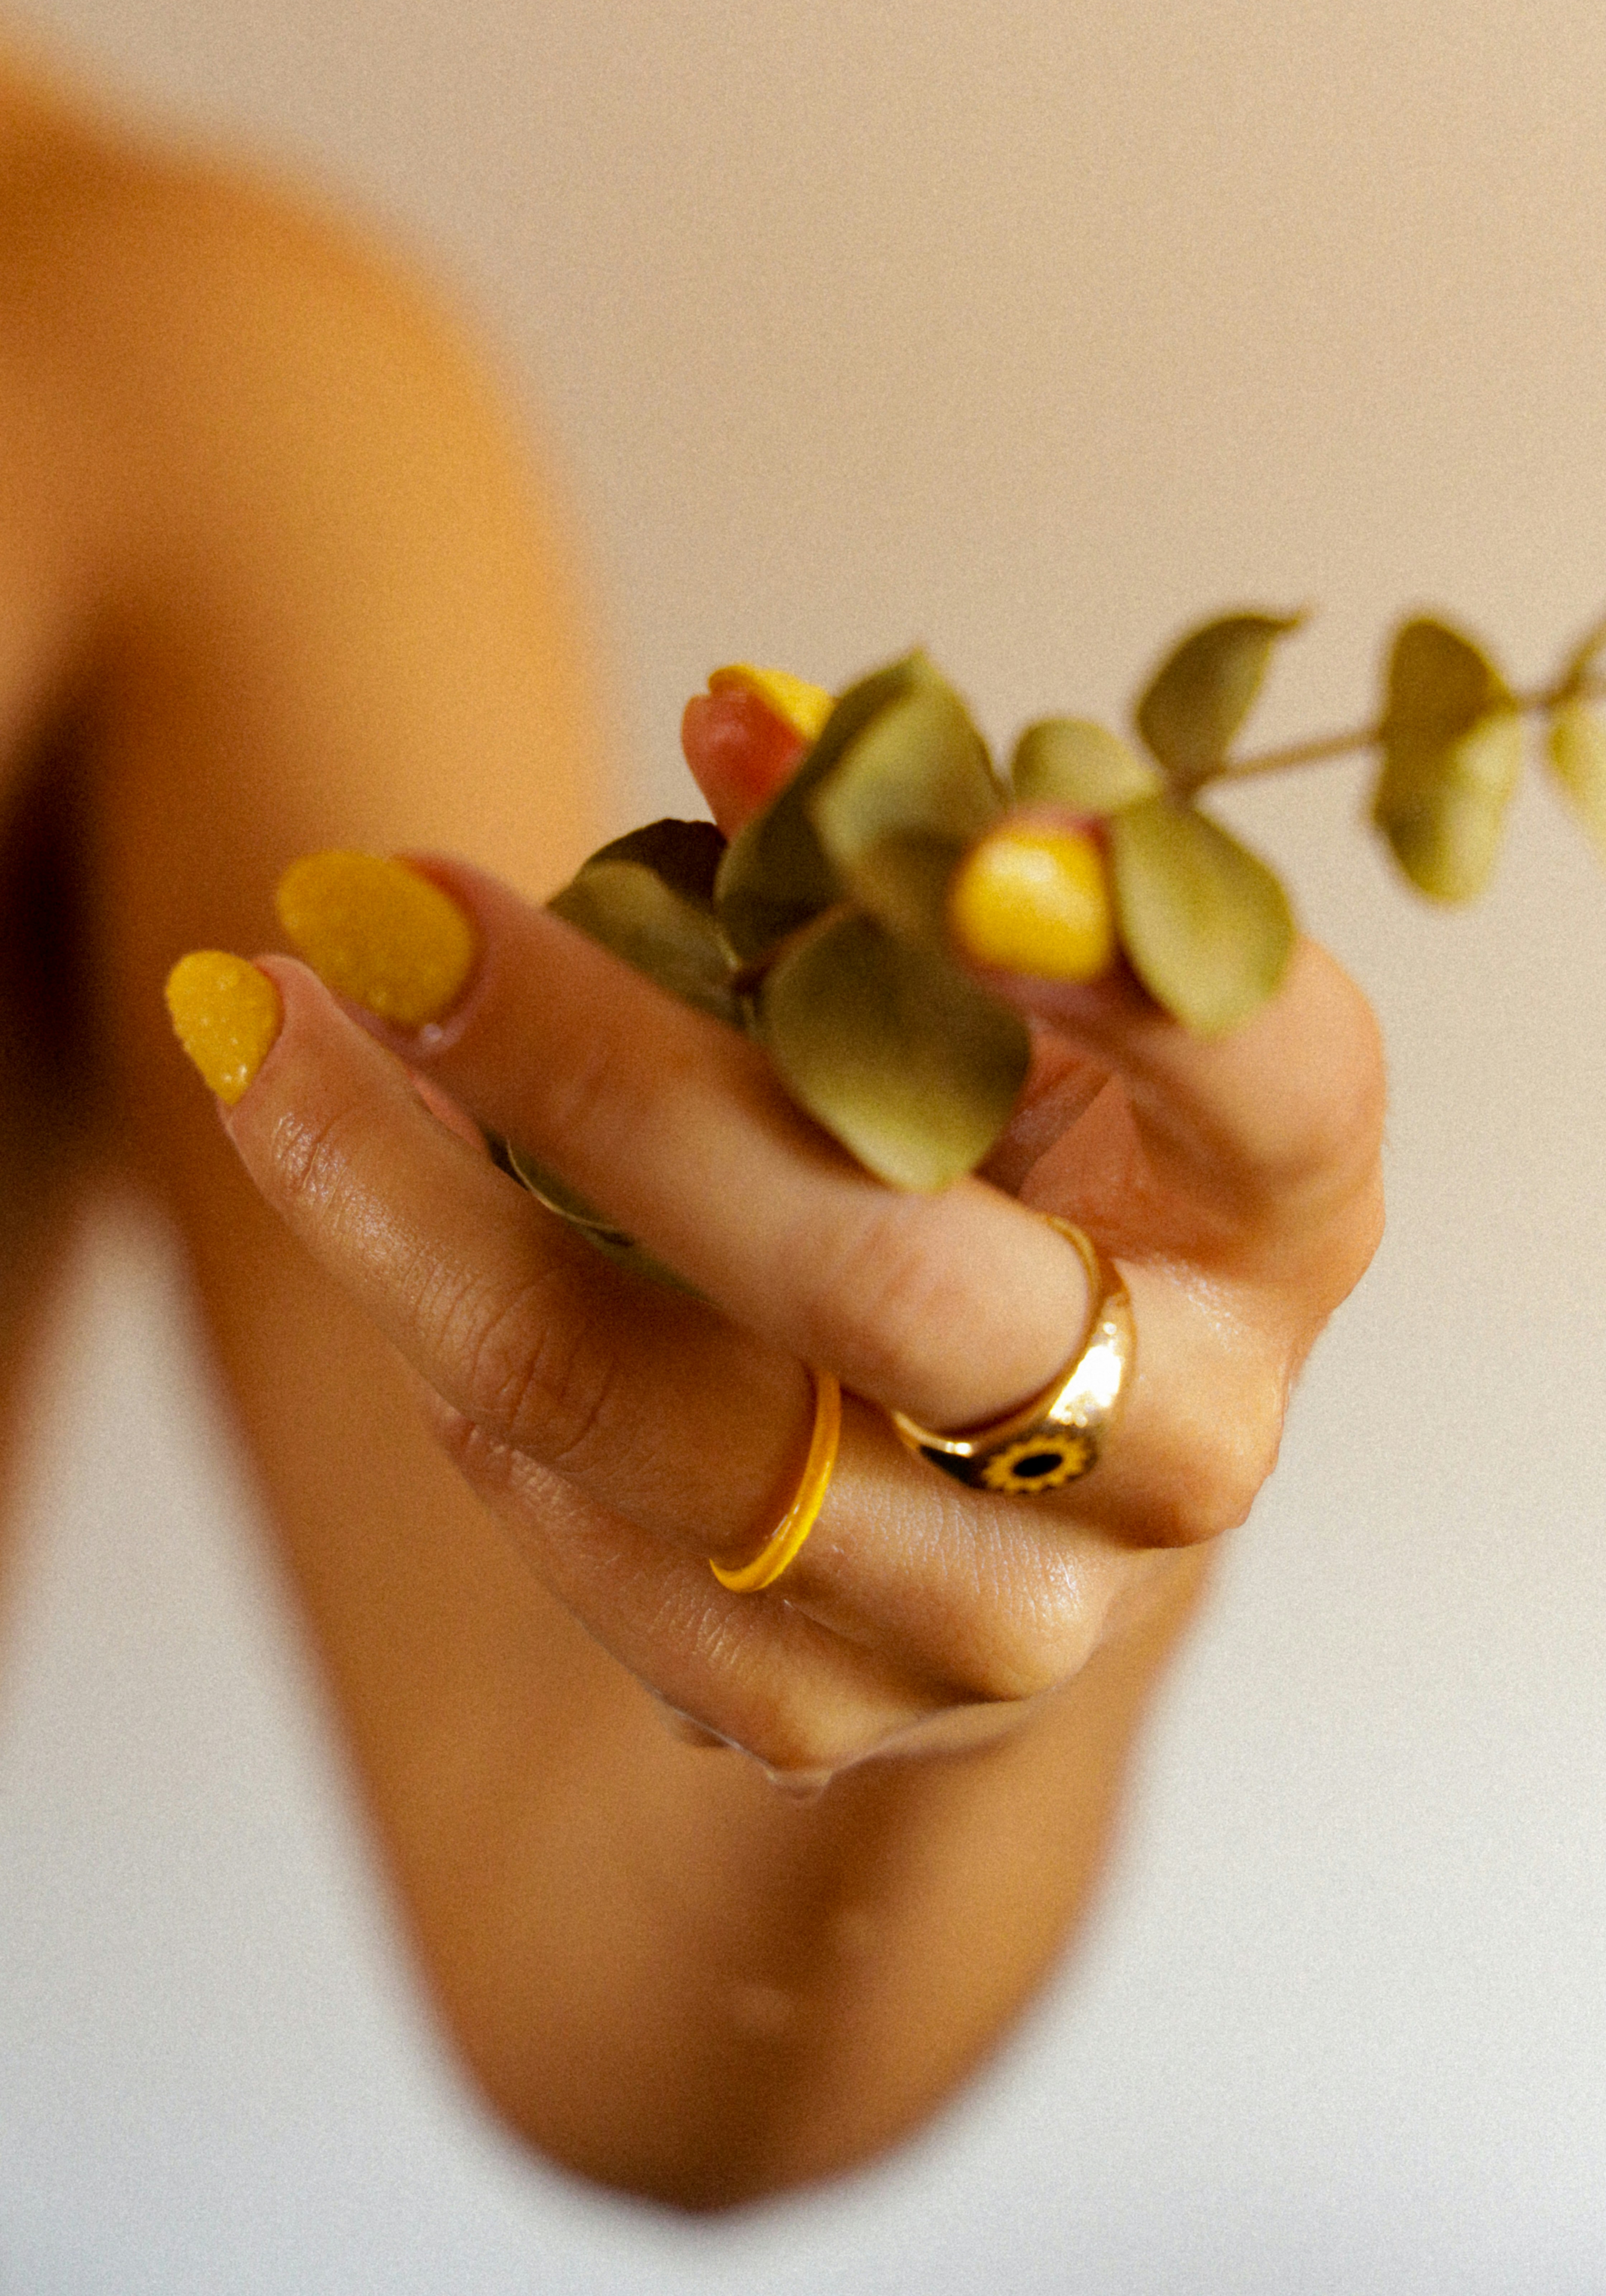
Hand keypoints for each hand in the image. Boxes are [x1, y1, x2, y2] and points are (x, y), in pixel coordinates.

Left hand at [168, 706, 1383, 1782]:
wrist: (1000, 1494)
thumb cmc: (1001, 1175)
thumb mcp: (1005, 1016)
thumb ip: (903, 876)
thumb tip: (739, 722)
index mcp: (1277, 1213)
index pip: (1257, 1062)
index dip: (1089, 932)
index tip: (825, 770)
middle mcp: (1185, 1433)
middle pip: (884, 1274)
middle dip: (590, 1070)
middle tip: (371, 903)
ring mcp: (1021, 1611)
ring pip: (680, 1435)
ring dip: (418, 1223)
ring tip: (260, 1033)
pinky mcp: (843, 1716)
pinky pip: (601, 1554)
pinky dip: (459, 1380)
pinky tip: (389, 1238)